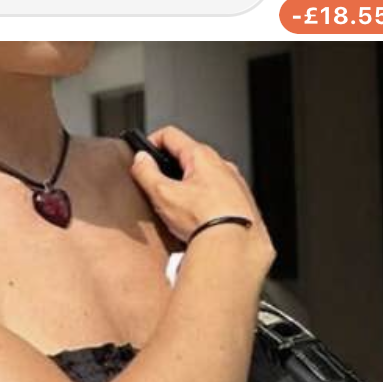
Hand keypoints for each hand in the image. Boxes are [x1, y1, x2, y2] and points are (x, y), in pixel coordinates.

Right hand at [129, 125, 274, 274]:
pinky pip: (218, 196)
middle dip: (171, 170)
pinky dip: (206, 204)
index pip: (170, 134)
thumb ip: (147, 173)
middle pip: (188, 158)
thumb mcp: (164, 195)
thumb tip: (140, 160)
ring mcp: (234, 183)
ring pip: (205, 178)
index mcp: (201, 155)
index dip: (151, 142)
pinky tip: (199, 221)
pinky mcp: (242, 202)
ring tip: (180, 211)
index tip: (144, 156)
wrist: (234, 247)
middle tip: (159, 190)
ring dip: (190, 189)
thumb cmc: (205, 221)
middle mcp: (222, 164)